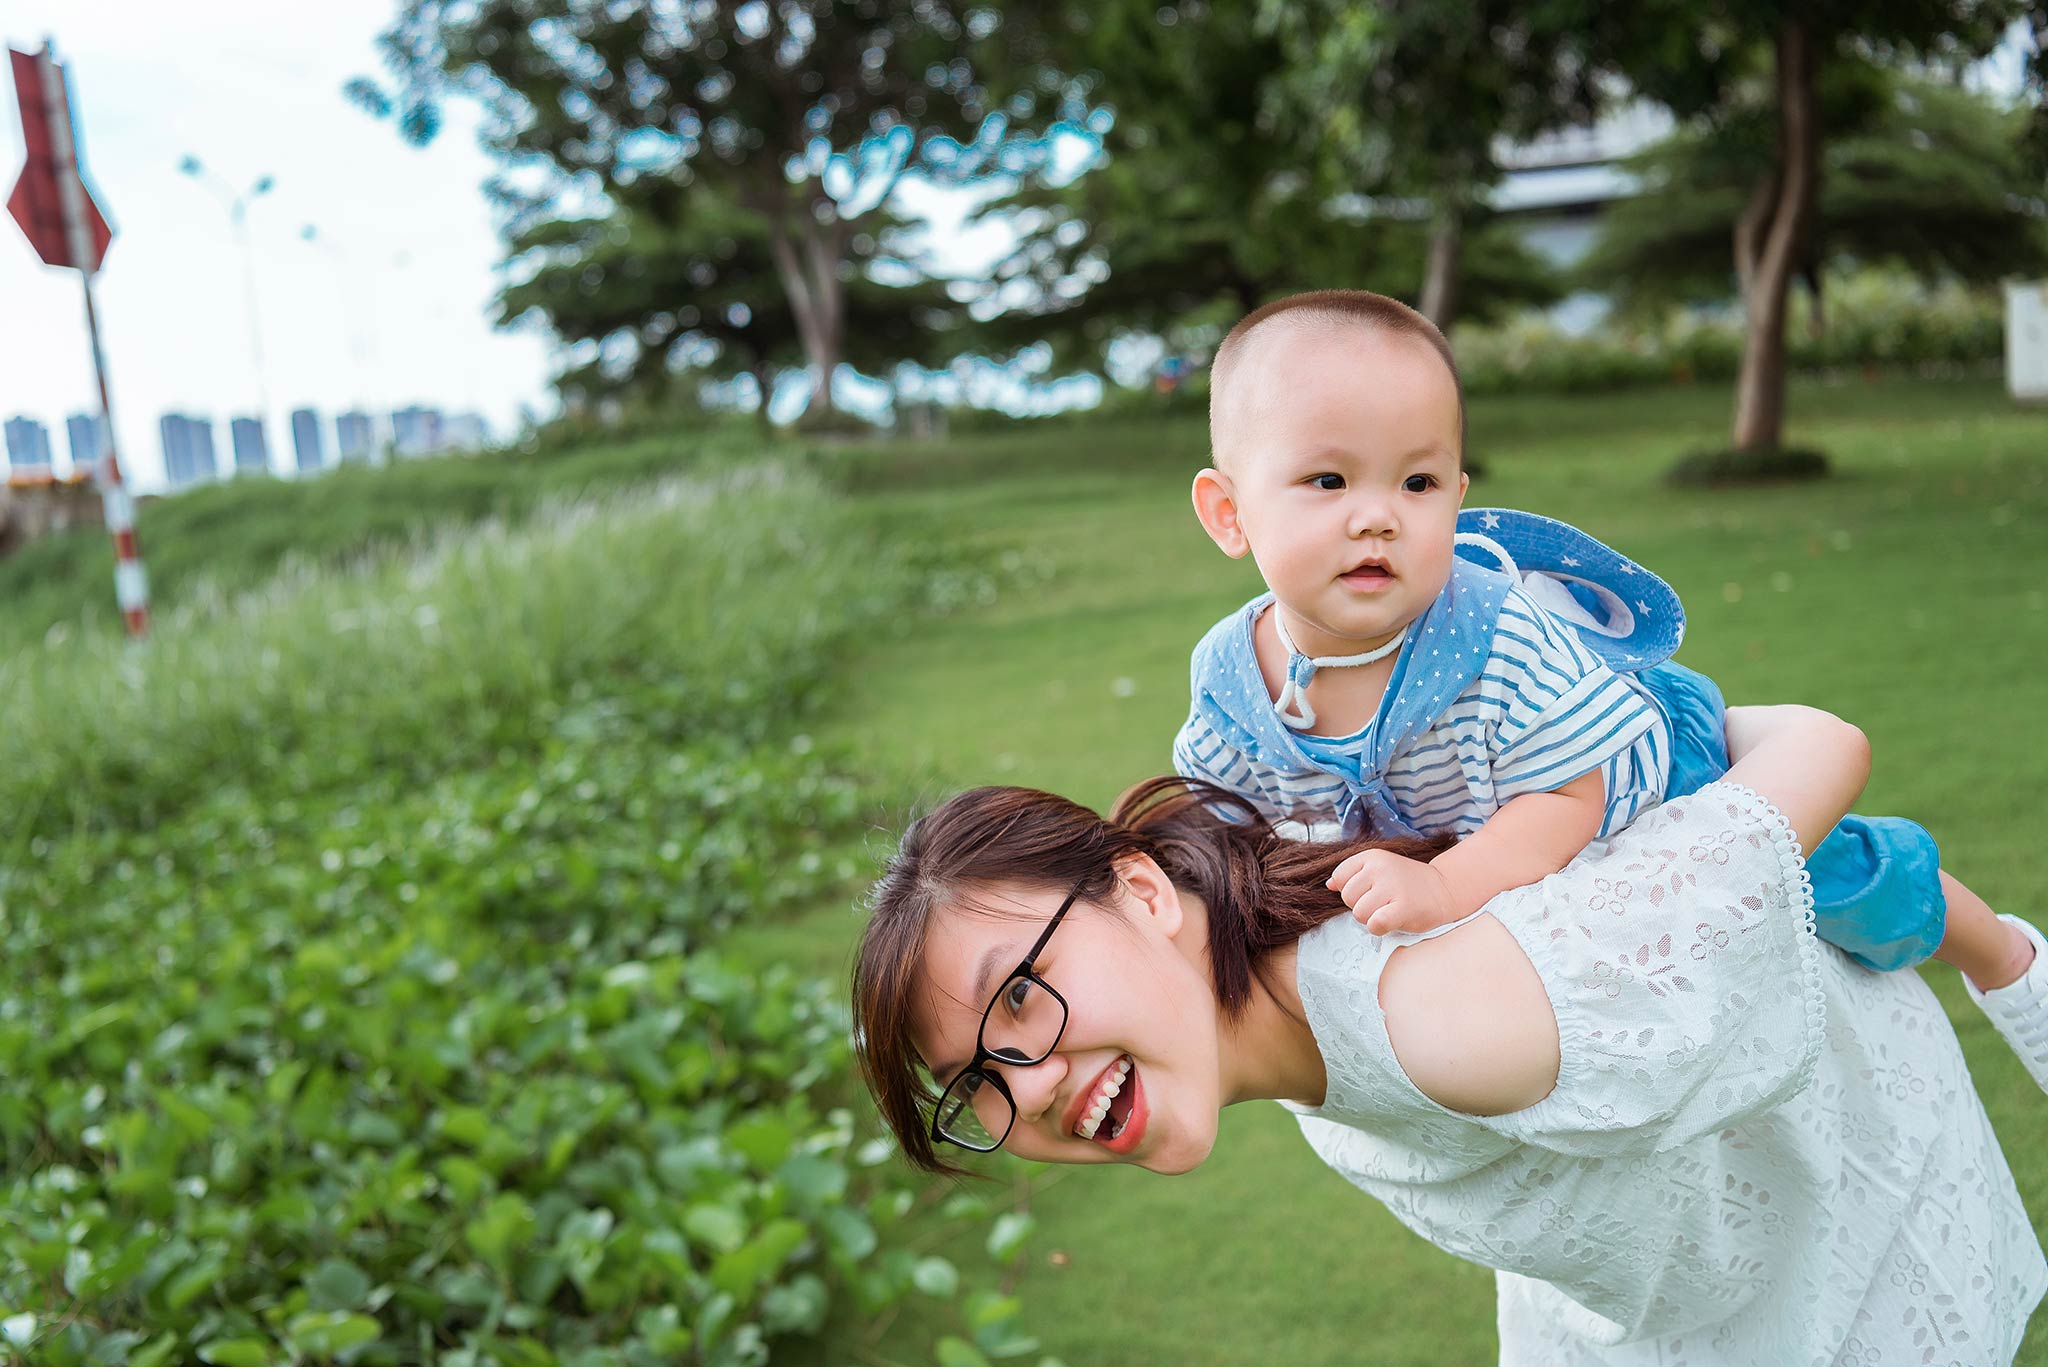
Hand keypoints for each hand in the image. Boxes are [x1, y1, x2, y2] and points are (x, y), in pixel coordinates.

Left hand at [1328, 849, 1461, 934]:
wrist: (1444, 889)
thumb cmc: (1407, 883)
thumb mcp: (1379, 869)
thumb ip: (1353, 875)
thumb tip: (1329, 885)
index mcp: (1371, 856)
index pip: (1339, 877)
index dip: (1351, 890)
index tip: (1371, 891)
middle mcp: (1379, 868)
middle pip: (1347, 898)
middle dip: (1361, 906)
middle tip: (1384, 903)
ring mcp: (1391, 887)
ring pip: (1358, 913)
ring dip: (1372, 918)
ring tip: (1390, 910)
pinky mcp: (1402, 907)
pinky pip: (1374, 924)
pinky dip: (1379, 928)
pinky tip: (1393, 921)